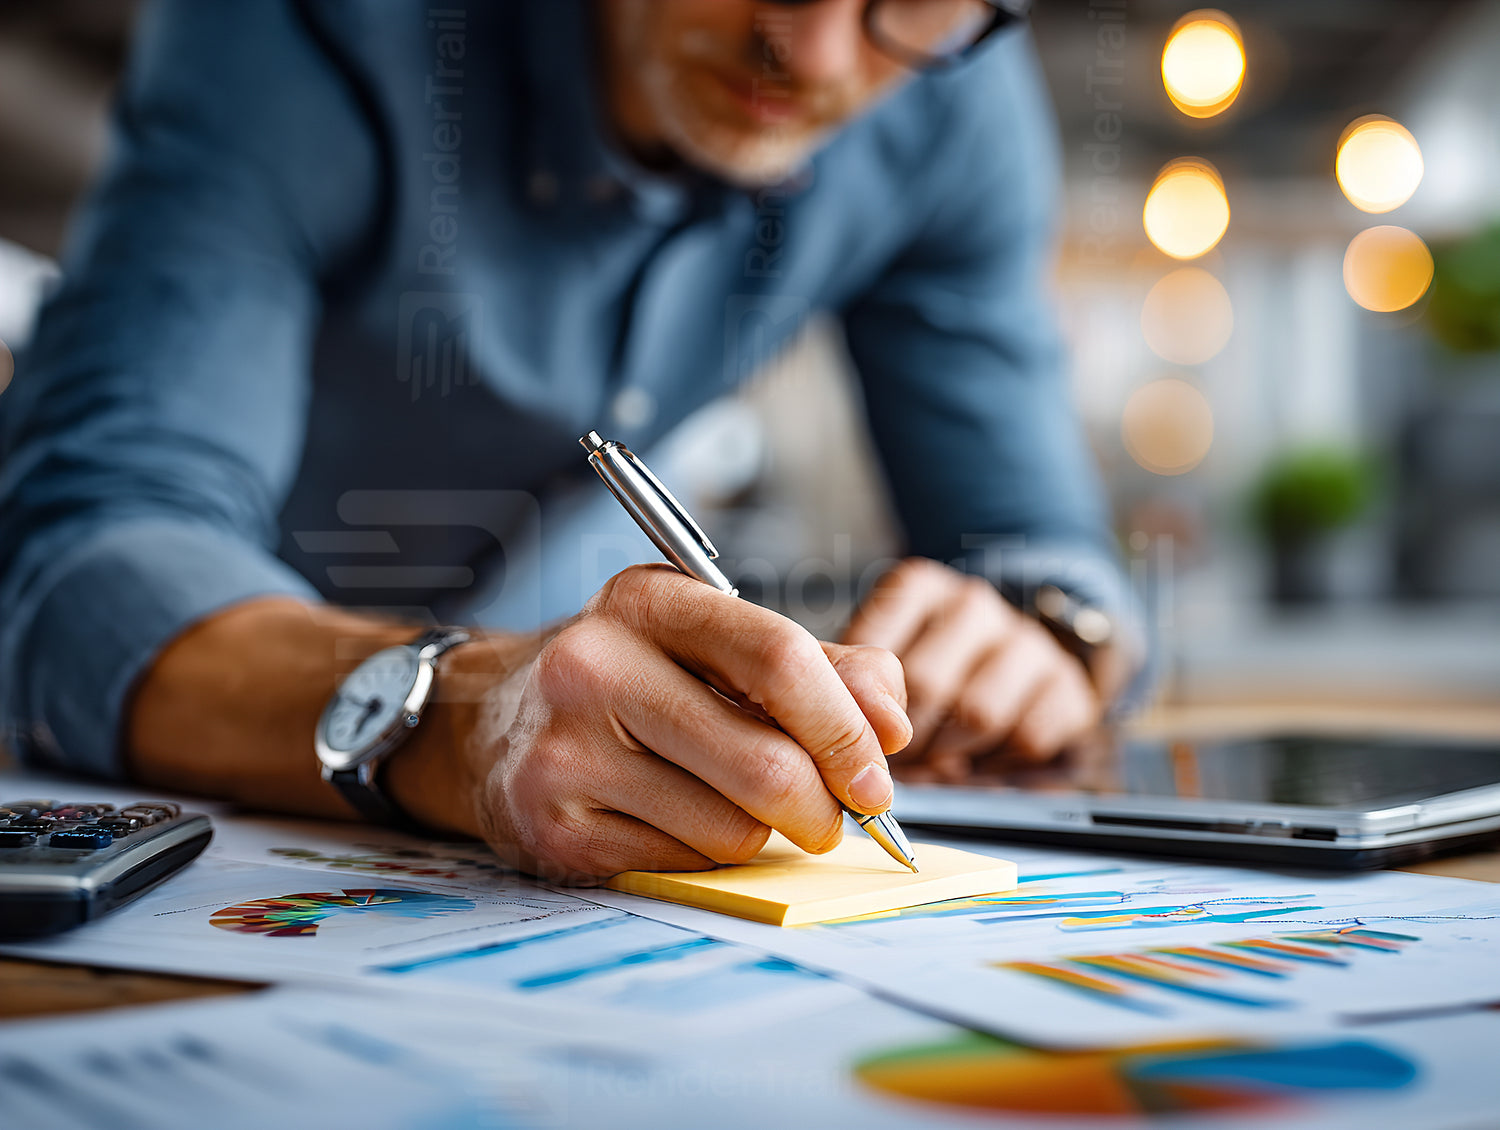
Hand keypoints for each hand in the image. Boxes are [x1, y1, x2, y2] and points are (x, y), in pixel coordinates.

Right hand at [429, 565, 910, 882]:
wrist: (485, 720)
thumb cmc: (626, 675)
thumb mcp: (710, 639)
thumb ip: (820, 665)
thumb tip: (893, 723)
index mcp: (648, 601)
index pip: (779, 659)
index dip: (848, 726)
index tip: (879, 770)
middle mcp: (595, 667)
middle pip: (766, 763)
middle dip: (824, 805)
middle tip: (833, 815)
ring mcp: (567, 752)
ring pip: (733, 828)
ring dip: (762, 833)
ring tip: (733, 802)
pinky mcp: (554, 828)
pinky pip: (684, 865)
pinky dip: (707, 855)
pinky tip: (678, 820)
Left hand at [842, 558, 1100, 779]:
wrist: (1014, 662)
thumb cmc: (928, 667)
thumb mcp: (880, 657)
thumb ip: (853, 684)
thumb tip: (836, 731)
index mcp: (918, 587)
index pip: (876, 649)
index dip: (864, 707)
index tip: (858, 732)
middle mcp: (973, 602)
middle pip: (926, 684)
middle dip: (903, 738)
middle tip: (893, 761)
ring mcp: (1026, 639)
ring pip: (979, 714)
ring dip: (950, 754)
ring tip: (935, 761)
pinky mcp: (1068, 684)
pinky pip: (1027, 740)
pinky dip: (999, 765)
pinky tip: (982, 758)